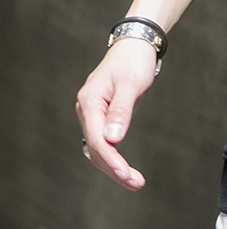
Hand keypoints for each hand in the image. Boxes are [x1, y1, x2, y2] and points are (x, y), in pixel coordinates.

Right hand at [75, 39, 157, 190]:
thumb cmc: (134, 61)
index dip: (111, 160)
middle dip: (115, 169)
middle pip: (96, 148)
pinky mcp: (102, 115)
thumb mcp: (131, 83)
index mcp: (90, 102)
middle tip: (137, 183)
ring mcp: (93, 113)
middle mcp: (87, 110)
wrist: (135, 45)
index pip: (96, 139)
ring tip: (135, 182)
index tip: (127, 175)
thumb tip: (112, 139)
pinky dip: (114, 156)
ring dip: (114, 166)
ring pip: (99, 148)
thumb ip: (121, 110)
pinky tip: (125, 168)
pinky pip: (104, 141)